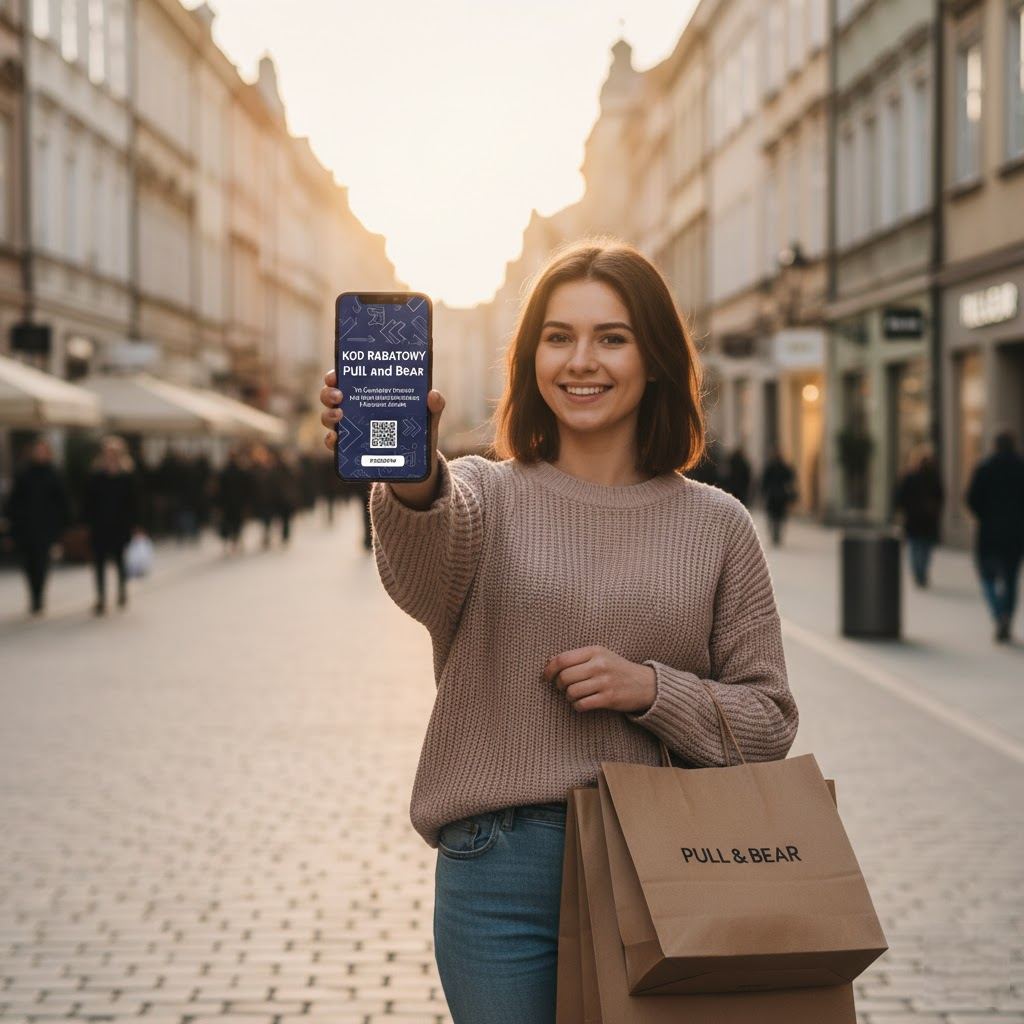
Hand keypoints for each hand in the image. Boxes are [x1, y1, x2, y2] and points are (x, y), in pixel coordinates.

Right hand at [319, 368, 446, 509]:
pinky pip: (333, 444)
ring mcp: (351, 430)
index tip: (336, 373)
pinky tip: (336, 439)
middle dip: (328, 393)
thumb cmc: (418, 434)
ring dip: (328, 415)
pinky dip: (330, 441)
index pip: (347, 380)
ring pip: (328, 418)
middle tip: (339, 395)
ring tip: (340, 415)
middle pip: (331, 396)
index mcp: (370, 395)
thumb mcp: (428, 419)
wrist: (416, 467)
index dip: (336, 375)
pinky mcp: (350, 450)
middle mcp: (355, 410)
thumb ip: (433, 407)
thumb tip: (433, 394)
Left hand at [545, 646, 656, 713]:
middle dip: (559, 685)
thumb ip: (576, 658)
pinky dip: (578, 706)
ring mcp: (605, 682)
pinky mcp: (609, 698)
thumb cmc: (617, 669)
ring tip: (575, 696)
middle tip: (563, 688)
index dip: (549, 670)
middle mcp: (599, 664)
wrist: (646, 684)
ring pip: (571, 692)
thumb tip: (548, 662)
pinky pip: (582, 704)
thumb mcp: (599, 656)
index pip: (562, 659)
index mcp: (594, 651)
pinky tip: (583, 704)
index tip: (546, 677)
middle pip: (564, 677)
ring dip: (569, 697)